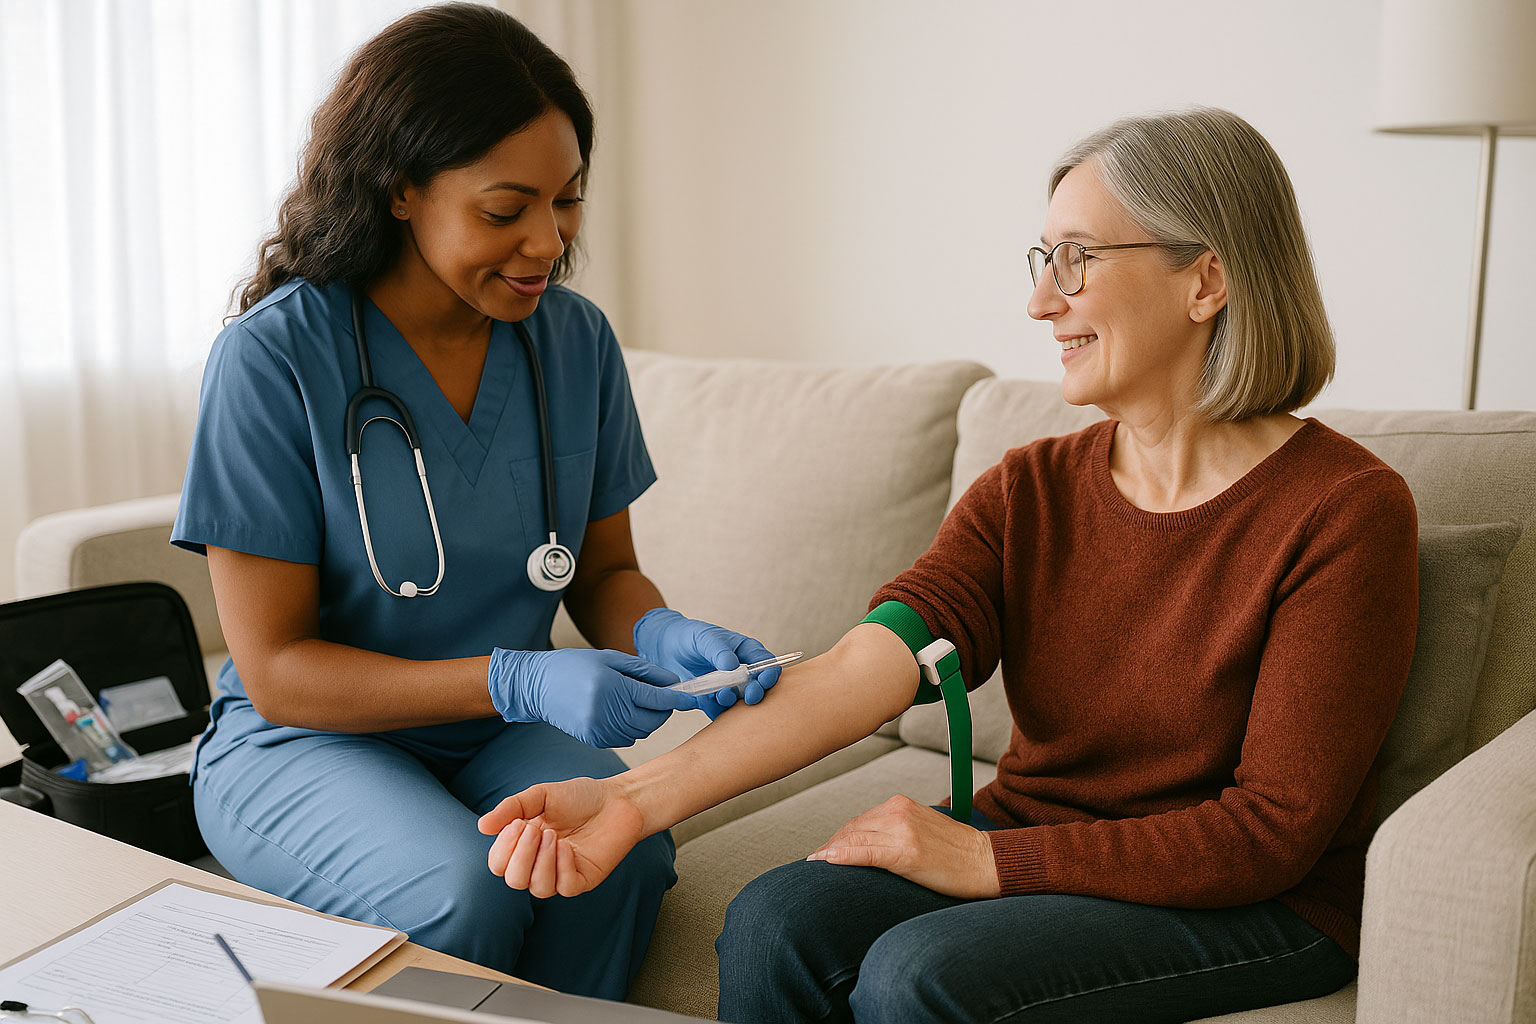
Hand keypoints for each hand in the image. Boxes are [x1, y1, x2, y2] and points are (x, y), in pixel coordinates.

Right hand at [478, 777, 643, 897]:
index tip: (517, 823)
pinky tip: (569, 847)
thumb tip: (482, 826)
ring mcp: (562, 874)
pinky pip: (564, 887)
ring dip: (541, 861)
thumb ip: (512, 808)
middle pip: (513, 880)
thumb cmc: (580, 797)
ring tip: (554, 836)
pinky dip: (562, 867)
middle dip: (520, 856)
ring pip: (537, 888)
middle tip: (535, 829)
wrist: (618, 799)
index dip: (503, 849)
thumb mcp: (541, 795)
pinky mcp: (583, 880)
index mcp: (525, 845)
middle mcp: (540, 863)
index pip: (499, 864)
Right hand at [487, 648, 693, 747]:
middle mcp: (606, 711)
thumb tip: (673, 683)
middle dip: (663, 709)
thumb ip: (644, 671)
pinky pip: (626, 738)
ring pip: (641, 731)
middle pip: (652, 719)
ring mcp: (599, 729)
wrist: (538, 686)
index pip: (655, 697)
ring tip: (638, 701)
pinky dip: (632, 728)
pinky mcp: (594, 741)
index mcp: (611, 686)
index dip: (677, 699)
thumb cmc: (574, 666)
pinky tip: (622, 712)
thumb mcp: (610, 658)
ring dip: (648, 719)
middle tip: (662, 696)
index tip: (691, 699)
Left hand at [633, 607, 781, 717]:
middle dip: (756, 692)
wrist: (664, 649)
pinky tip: (708, 703)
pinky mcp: (712, 701)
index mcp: (745, 652)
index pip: (766, 663)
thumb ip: (719, 650)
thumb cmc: (689, 636)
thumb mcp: (704, 637)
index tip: (763, 679)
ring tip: (722, 695)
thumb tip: (733, 665)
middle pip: (757, 686)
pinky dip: (718, 712)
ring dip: (734, 703)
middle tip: (750, 696)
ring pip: (739, 702)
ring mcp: (727, 688)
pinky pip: (720, 712)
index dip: (769, 672)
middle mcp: (740, 672)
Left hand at [806, 794, 1001, 898]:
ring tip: (816, 865)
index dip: (839, 838)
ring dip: (831, 852)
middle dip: (831, 846)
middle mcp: (898, 811)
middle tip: (815, 861)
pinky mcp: (905, 853)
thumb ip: (894, 828)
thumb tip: (867, 843)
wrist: (986, 862)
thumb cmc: (956, 851)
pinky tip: (827, 862)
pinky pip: (865, 853)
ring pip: (854, 840)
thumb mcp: (922, 828)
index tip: (824, 852)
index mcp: (901, 804)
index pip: (859, 821)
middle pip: (852, 829)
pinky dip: (842, 856)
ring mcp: (901, 831)